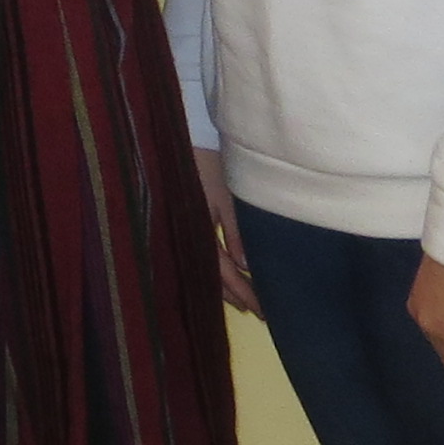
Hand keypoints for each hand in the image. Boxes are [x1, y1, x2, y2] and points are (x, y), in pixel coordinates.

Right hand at [191, 145, 258, 316]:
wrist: (183, 132)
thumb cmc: (208, 160)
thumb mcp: (225, 193)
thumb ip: (235, 229)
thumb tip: (245, 266)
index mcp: (197, 229)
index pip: (222, 270)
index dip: (241, 291)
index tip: (260, 311)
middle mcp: (189, 232)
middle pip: (212, 272)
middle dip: (233, 292)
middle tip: (256, 312)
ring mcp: (187, 225)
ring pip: (206, 263)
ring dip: (224, 282)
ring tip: (242, 299)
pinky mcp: (189, 215)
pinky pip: (203, 249)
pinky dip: (217, 263)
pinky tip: (228, 267)